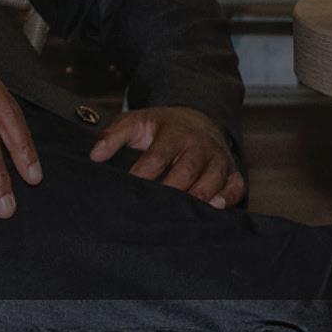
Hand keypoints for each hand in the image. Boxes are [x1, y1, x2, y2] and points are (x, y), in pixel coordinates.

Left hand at [89, 106, 244, 208]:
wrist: (197, 119)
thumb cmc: (161, 127)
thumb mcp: (135, 122)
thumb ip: (113, 136)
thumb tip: (95, 155)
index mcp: (174, 132)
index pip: (159, 154)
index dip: (145, 170)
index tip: (131, 184)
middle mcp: (198, 145)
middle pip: (187, 169)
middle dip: (172, 187)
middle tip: (156, 205)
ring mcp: (217, 158)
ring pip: (212, 178)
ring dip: (200, 195)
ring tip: (183, 212)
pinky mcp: (231, 171)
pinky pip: (235, 186)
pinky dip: (228, 197)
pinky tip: (215, 207)